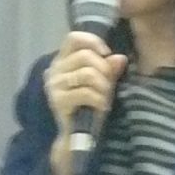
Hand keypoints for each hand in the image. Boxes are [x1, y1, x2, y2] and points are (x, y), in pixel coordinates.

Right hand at [44, 31, 128, 174]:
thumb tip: (120, 58)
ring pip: (88, 73)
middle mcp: (54, 70)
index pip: (74, 38)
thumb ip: (109, 69)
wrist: (76, 136)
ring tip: (105, 98)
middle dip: (104, 70)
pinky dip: (100, 100)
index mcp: (62, 61)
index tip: (106, 54)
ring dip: (104, 87)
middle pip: (86, 56)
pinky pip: (86, 92)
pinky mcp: (58, 101)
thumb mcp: (102, 83)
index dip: (93, 42)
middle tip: (108, 86)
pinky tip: (101, 107)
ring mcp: (54, 86)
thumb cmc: (88, 106)